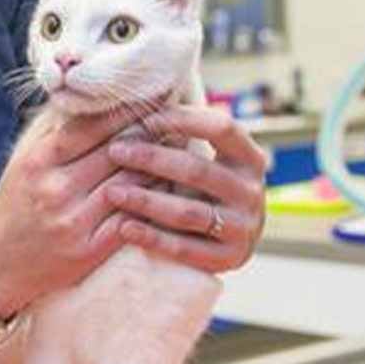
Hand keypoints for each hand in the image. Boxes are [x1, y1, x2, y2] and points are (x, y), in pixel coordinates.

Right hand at [0, 109, 153, 317]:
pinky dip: (153, 199)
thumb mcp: (22, 159)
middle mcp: (56, 190)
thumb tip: (86, 95)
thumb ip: (52, 127)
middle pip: (115, 152)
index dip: (121, 110)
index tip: (145, 95)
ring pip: (130, 183)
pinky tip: (167, 185)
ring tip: (177, 146)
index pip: (89, 126)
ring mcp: (74, 223)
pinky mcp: (90, 250)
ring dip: (157, 164)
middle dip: (147, 132)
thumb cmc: (15, 203)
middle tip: (172, 117)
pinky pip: (132, 218)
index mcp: (38, 162)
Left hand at [101, 105, 268, 273]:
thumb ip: (186, 136)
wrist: (232, 242)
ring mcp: (243, 228)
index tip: (146, 120)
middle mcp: (252, 192)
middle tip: (115, 151)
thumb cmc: (206, 189)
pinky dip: (152, 237)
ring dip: (146, 200)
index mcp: (250, 159)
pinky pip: (185, 248)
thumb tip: (140, 104)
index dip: (184, 120)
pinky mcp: (228, 259)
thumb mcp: (209, 159)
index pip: (222, 128)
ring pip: (188, 212)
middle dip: (152, 159)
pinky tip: (124, 227)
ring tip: (112, 192)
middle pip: (198, 170)